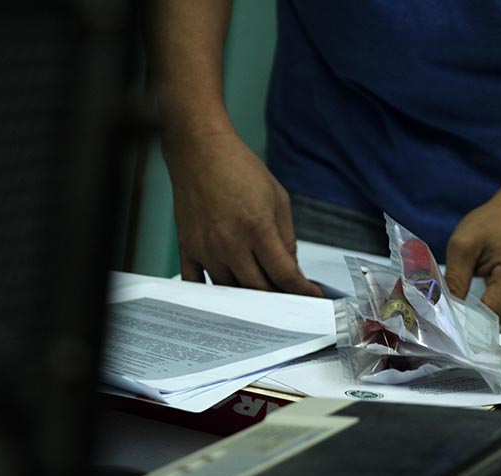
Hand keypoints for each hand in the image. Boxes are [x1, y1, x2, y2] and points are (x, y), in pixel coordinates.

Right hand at [164, 131, 322, 296]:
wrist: (200, 151)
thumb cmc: (240, 169)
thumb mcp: (278, 199)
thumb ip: (287, 238)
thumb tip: (292, 270)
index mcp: (257, 228)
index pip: (284, 274)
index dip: (302, 291)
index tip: (312, 298)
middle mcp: (230, 243)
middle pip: (259, 289)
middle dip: (279, 298)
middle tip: (291, 300)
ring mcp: (206, 248)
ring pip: (231, 292)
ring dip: (249, 298)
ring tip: (264, 296)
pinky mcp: (187, 248)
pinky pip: (197, 285)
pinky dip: (213, 296)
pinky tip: (228, 297)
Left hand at [444, 184, 500, 321]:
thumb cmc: (491, 223)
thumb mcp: (463, 244)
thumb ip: (454, 279)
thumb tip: (442, 309)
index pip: (489, 315)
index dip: (465, 320)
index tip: (444, 317)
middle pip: (495, 320)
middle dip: (470, 317)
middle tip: (451, 302)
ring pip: (499, 319)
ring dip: (480, 312)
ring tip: (467, 291)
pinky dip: (490, 307)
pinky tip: (481, 292)